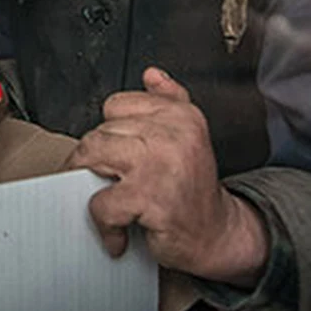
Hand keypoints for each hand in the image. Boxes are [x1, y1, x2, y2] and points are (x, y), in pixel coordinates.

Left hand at [65, 67, 268, 287]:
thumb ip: (169, 100)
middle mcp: (172, 133)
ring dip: (92, 187)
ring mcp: (159, 164)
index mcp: (180, 115)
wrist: (218, 235)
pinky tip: (120, 230)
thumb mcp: (189, 135)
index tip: (117, 156)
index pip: (115, 105)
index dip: (110, 133)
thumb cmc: (194, 190)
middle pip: (98, 133)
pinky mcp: (149, 197)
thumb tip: (152, 74)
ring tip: (111, 202)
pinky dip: (105, 224)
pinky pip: (101, 203)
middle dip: (93, 162)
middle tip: (107, 184)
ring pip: (92, 158)